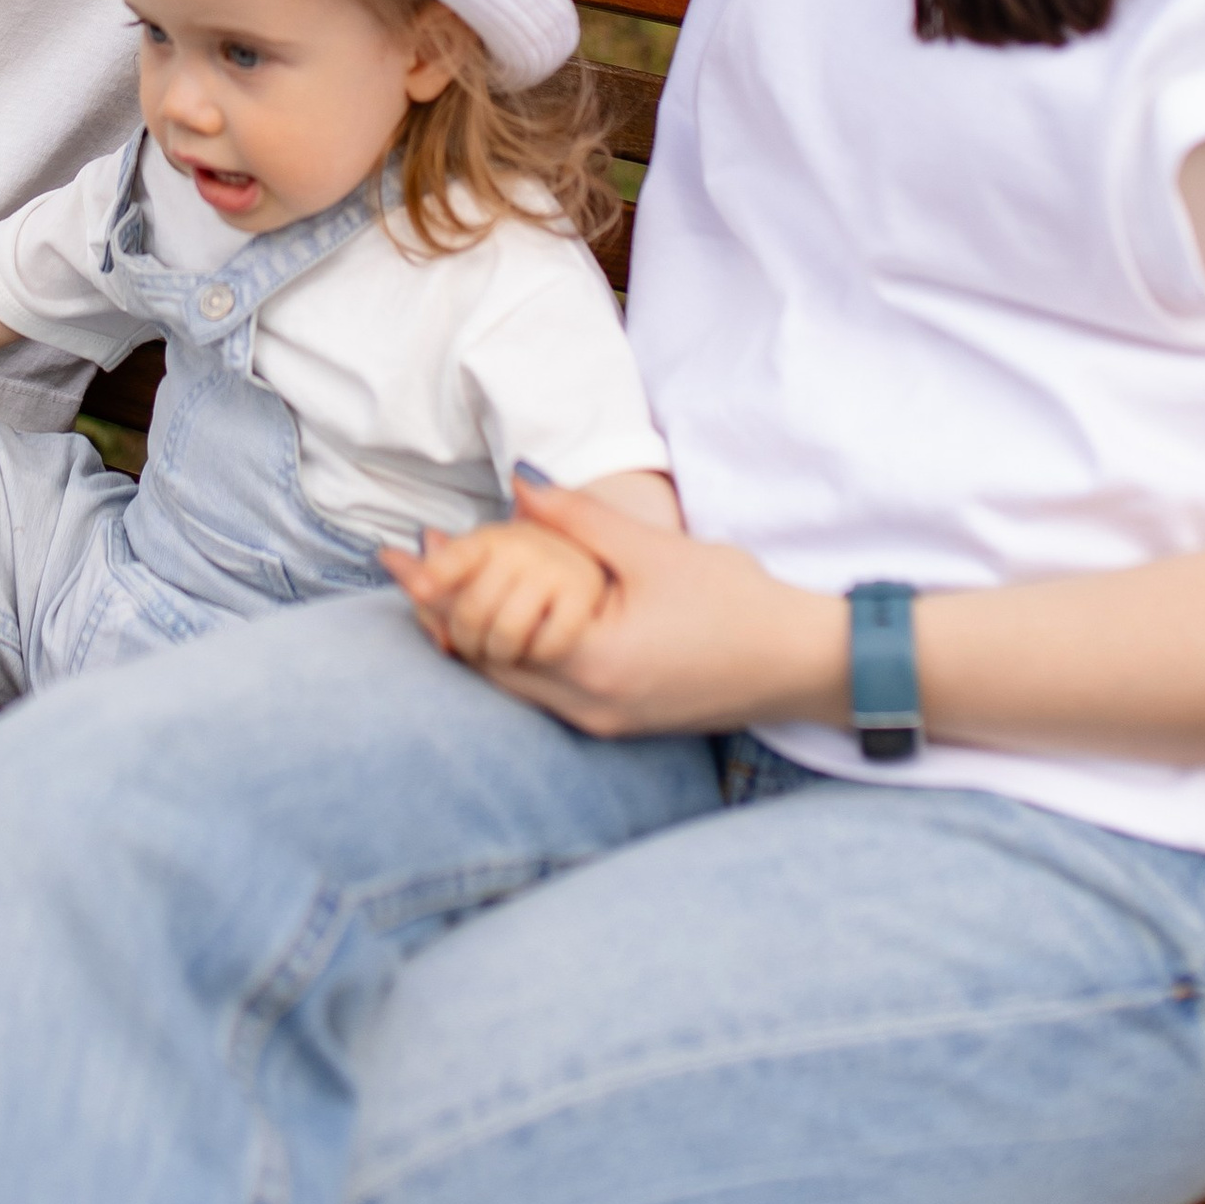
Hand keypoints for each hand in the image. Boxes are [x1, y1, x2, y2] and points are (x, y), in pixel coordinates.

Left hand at [390, 475, 844, 736]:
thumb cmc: (736, 603)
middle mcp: (585, 705)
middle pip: (485, 663)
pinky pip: (539, 690)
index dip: (439, 588)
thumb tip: (519, 480)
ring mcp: (599, 722)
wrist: (802, 664)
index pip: (485, 629)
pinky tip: (499, 621)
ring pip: (509, 682)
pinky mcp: (614, 723)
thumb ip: (580, 518)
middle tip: (406, 565)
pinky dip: (510, 655)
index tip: (402, 554)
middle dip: (443, 612)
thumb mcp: (654, 550)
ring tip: (437, 590)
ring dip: (473, 636)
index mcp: (591, 662)